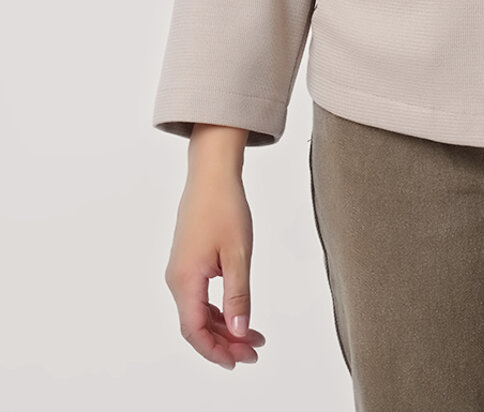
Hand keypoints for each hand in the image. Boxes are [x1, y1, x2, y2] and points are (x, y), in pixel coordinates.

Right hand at [164, 162, 267, 368]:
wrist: (212, 174)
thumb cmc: (225, 206)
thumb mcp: (239, 253)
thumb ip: (238, 295)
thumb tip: (240, 331)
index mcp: (185, 280)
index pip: (195, 331)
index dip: (216, 351)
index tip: (240, 361)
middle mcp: (177, 280)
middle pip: (196, 326)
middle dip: (225, 343)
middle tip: (255, 351)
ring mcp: (180, 271)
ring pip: (198, 313)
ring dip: (224, 327)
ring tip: (253, 336)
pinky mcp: (187, 263)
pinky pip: (199, 297)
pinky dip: (218, 310)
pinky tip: (238, 313)